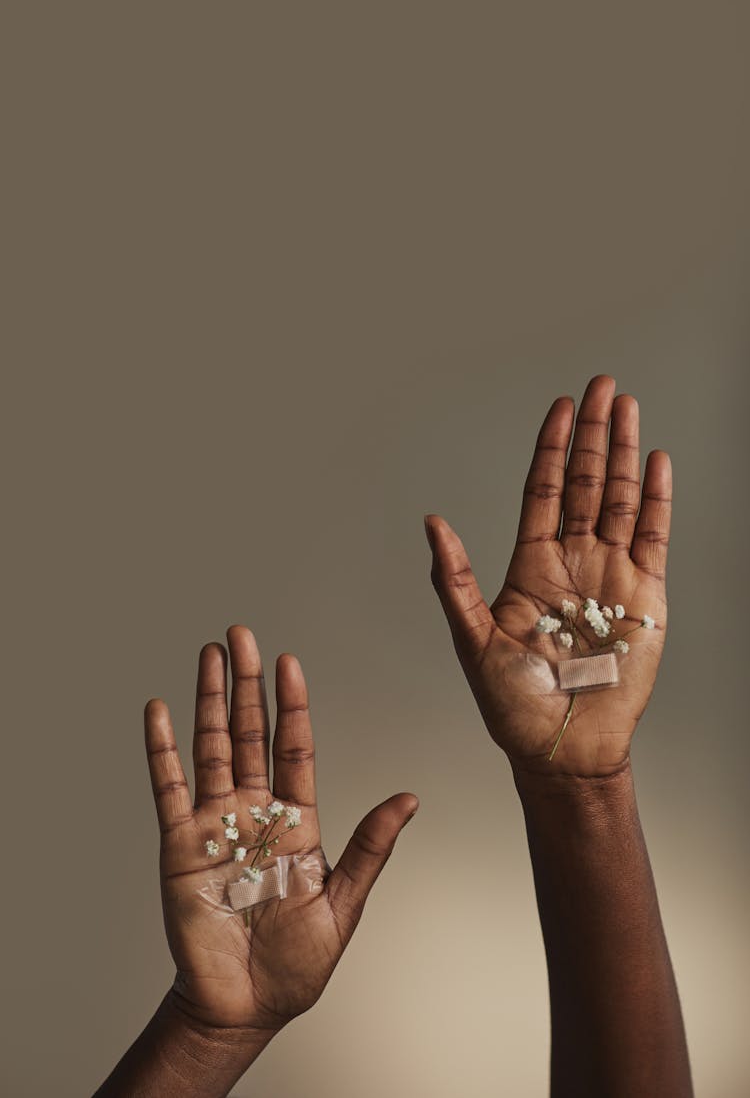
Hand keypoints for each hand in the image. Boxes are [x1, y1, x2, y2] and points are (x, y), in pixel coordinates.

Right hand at [145, 626, 417, 1034]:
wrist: (248, 1006)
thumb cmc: (298, 962)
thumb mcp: (343, 901)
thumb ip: (369, 846)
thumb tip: (409, 798)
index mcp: (296, 820)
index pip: (292, 746)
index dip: (290, 704)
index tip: (289, 662)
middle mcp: (254, 812)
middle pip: (248, 733)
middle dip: (245, 684)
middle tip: (242, 635)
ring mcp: (215, 824)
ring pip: (211, 748)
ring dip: (207, 700)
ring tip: (209, 654)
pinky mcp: (179, 845)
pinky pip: (168, 788)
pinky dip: (162, 749)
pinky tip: (160, 710)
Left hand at [425, 374, 671, 777]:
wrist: (563, 748)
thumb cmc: (512, 704)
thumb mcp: (472, 639)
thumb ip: (454, 580)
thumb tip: (431, 523)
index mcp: (530, 565)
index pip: (543, 489)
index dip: (551, 447)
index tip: (559, 406)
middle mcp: (572, 561)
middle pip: (585, 481)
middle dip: (591, 433)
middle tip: (600, 386)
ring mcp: (610, 575)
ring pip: (620, 498)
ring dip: (623, 452)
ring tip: (626, 407)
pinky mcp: (645, 596)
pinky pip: (654, 536)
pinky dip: (657, 498)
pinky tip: (654, 461)